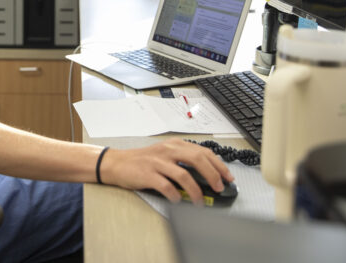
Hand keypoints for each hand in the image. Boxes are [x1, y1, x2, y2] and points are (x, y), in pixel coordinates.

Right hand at [98, 139, 233, 204]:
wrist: (117, 163)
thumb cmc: (143, 161)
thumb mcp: (165, 154)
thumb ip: (183, 161)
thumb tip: (207, 176)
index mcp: (175, 144)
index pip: (203, 152)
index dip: (218, 165)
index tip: (228, 177)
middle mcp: (168, 150)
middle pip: (198, 159)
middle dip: (213, 175)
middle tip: (219, 188)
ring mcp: (157, 162)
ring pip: (184, 175)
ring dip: (196, 191)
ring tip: (201, 202)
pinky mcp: (148, 174)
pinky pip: (166, 186)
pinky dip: (176, 195)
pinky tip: (179, 201)